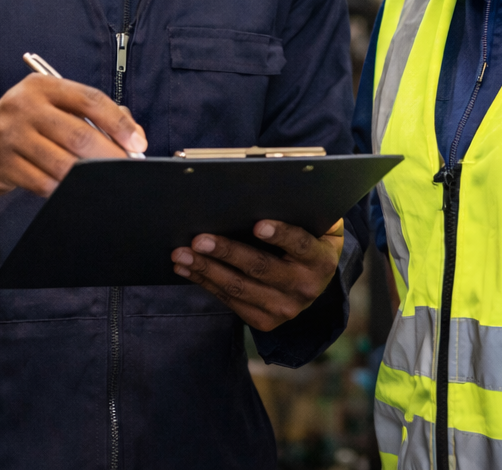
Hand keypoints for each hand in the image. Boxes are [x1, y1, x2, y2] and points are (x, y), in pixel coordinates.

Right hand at [0, 75, 146, 225]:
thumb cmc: (27, 123)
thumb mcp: (53, 106)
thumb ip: (93, 114)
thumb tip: (134, 136)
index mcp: (43, 86)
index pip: (90, 100)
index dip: (119, 123)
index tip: (138, 143)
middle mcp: (24, 106)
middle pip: (79, 135)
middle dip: (110, 155)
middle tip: (128, 169)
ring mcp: (10, 136)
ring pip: (63, 163)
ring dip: (90, 176)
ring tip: (105, 181)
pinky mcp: (2, 165)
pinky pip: (45, 183)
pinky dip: (66, 189)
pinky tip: (77, 189)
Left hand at [171, 219, 343, 331]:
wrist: (315, 281)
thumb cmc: (310, 238)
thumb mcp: (320, 223)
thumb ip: (305, 205)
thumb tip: (277, 180)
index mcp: (320, 259)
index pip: (300, 244)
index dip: (280, 234)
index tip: (258, 224)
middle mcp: (304, 288)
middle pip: (261, 268)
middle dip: (227, 252)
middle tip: (199, 238)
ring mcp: (284, 308)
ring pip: (239, 288)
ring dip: (206, 269)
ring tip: (181, 254)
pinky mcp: (264, 321)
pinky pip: (230, 301)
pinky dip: (205, 282)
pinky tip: (186, 268)